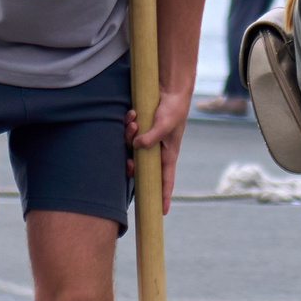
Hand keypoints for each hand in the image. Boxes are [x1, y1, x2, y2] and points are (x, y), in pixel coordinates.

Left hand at [128, 85, 192, 213]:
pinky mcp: (138, 128)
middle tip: (128, 162)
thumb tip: (136, 147)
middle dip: (131, 165)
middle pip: (139, 167)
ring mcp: (146, 140)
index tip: (162, 212)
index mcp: (167, 154)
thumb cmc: (173, 108)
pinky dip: (127, 124)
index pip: (166, 180)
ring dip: (128, 136)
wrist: (169, 88)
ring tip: (133, 122)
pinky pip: (127, 133)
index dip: (164, 196)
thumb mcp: (165, 124)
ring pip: (129, 149)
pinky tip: (131, 113)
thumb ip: (152, 137)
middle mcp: (155, 150)